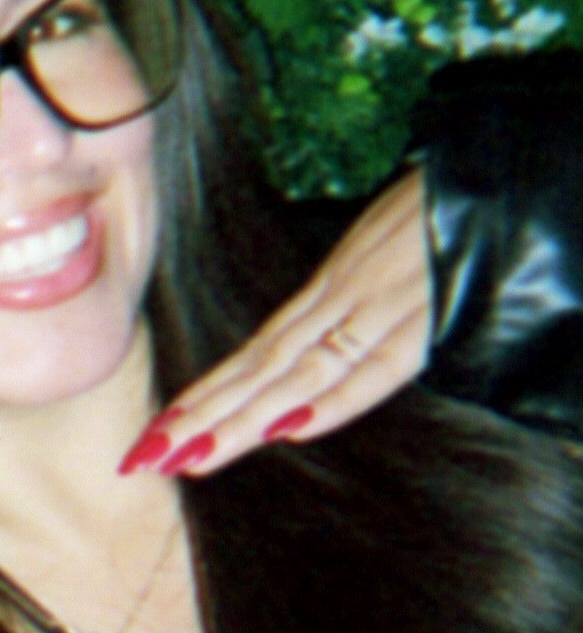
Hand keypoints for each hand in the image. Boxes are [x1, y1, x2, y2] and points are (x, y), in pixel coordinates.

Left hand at [121, 171, 430, 478]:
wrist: (488, 173)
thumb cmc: (439, 215)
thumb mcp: (383, 256)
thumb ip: (351, 307)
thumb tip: (311, 366)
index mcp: (329, 290)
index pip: (257, 355)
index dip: (209, 395)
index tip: (162, 430)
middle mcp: (342, 299)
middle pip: (262, 370)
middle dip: (202, 418)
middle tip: (144, 459)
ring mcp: (378, 304)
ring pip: (299, 372)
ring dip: (242, 418)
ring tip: (187, 457)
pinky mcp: (422, 312)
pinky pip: (375, 366)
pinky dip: (334, 398)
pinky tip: (287, 429)